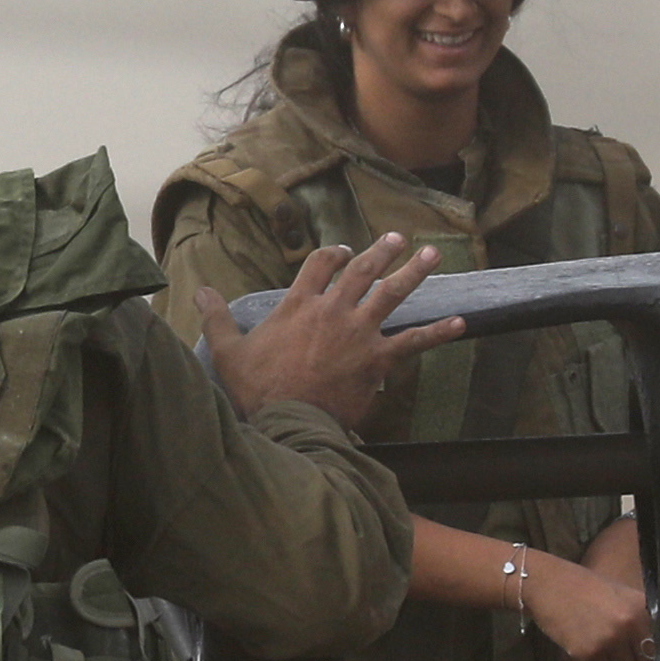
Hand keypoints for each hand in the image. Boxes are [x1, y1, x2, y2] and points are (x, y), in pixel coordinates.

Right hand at [211, 235, 459, 427]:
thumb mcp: (227, 351)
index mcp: (298, 305)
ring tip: (432, 255)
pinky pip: (415, 342)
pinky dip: (439, 332)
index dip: (332, 254)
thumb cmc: (256, 390)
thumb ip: (216, 318)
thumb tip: (198, 291)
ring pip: (392, 294)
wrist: (287, 422)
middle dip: (381, 251)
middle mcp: (332, 311)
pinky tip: (461, 322)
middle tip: (397, 238)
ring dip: (414, 272)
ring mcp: (359, 333)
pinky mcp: (378, 360)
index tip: (343, 251)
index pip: (319, 264)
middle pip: (361, 270)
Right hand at [516, 543, 654, 660]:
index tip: (639, 658)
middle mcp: (628, 625)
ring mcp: (609, 640)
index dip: (647, 656)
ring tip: (602, 655)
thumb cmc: (583, 587)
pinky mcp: (588, 652)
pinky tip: (590, 656)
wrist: (548, 584)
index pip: (656, 648)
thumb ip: (637, 620)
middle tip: (619, 660)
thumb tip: (649, 649)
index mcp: (640, 609)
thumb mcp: (620, 595)